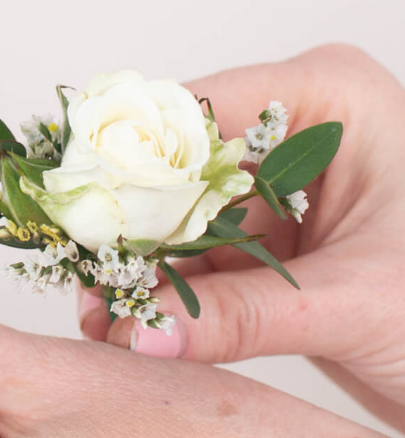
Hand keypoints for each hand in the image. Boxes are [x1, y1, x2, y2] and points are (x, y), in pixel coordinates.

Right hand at [79, 45, 404, 431]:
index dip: (129, 163)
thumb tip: (145, 334)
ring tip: (103, 318)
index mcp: (330, 104)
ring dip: (139, 271)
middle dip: (128, 232)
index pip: (197, 113)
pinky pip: (198, 262)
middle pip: (176, 170)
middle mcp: (296, 136)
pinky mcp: (270, 243)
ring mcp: (278, 192)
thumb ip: (245, 317)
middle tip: (85, 279)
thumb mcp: (360, 302)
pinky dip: (165, 295)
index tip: (78, 214)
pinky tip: (132, 326)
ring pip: (178, 222)